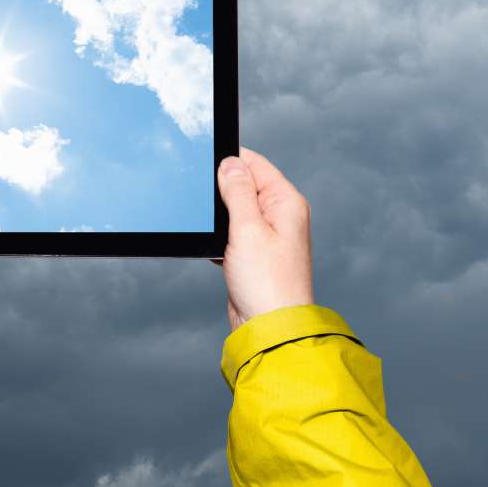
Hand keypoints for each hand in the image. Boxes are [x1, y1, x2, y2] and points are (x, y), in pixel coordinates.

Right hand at [210, 147, 313, 331]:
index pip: (256, 164)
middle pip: (243, 185)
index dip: (229, 159)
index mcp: (286, 202)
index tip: (204, 159)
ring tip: (211, 230)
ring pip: (234, 210)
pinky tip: (211, 247)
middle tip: (201, 199)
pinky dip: (218, 236)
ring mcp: (267, 236)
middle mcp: (280, 216)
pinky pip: (231, 233)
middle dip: (220, 189)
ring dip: (218, 216)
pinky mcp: (253, 254)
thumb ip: (237, 191)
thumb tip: (230, 163)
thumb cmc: (267, 284)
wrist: (269, 328)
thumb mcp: (248, 228)